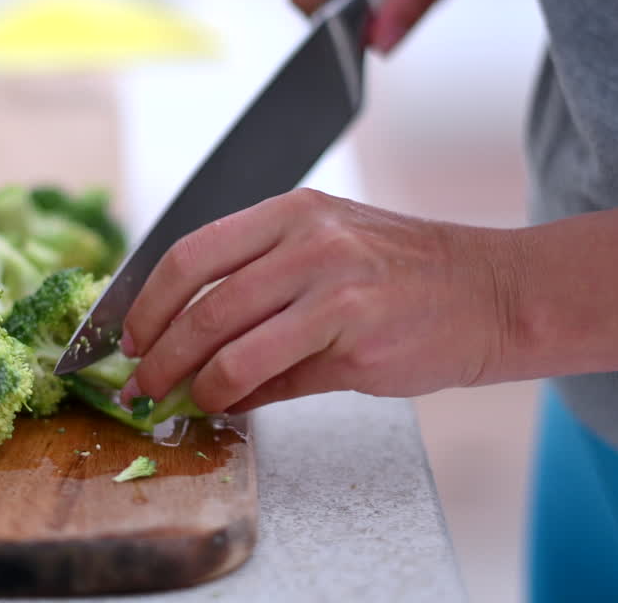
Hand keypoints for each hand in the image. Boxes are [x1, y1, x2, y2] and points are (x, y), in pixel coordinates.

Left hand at [119, 189, 516, 412]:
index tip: (127, 334)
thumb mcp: (328, 255)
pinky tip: (230, 405)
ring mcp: (334, 288)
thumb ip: (259, 292)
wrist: (490, 294)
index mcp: (292, 212)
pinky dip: (240, 395)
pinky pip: (274, 375)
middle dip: (158, 352)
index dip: (146, 300)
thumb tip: (192, 349)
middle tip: (140, 382)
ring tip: (177, 400)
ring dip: (191, 382)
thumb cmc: (404, 276)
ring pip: (230, 343)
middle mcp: (308, 241)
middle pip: (202, 303)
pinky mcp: (355, 339)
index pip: (191, 252)